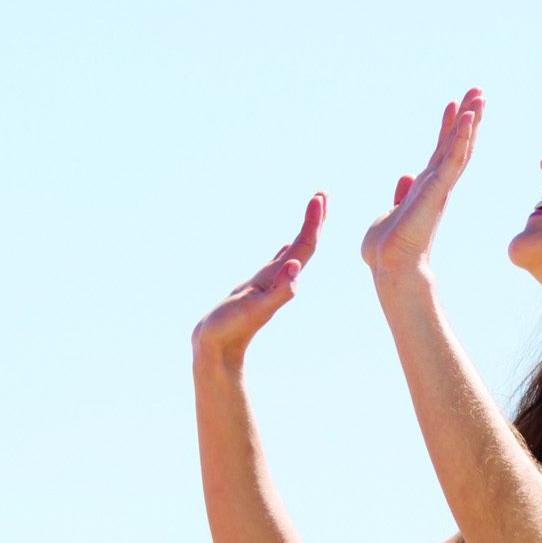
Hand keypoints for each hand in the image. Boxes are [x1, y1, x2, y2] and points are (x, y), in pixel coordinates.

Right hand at [193, 195, 324, 366]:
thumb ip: (279, 292)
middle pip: (304, 244)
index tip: (319, 198)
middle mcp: (279, 278)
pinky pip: (278, 263)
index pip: (304, 246)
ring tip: (313, 211)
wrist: (219, 347)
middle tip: (322, 195)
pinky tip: (288, 247)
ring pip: (294, 251)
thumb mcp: (256, 310)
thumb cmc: (232, 328)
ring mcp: (269, 283)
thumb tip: (296, 266)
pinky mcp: (258, 287)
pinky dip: (287, 249)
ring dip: (305, 230)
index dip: (313, 222)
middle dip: (314, 219)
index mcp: (281, 280)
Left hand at [361, 89, 481, 282]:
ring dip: (470, 121)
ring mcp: (440, 186)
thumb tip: (406, 177)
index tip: (454, 104)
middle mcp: (437, 184)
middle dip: (468, 117)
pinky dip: (461, 137)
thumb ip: (402, 194)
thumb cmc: (387, 246)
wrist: (390, 264)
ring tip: (479, 96)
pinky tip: (468, 117)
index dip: (449, 127)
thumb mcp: (391, 211)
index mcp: (426, 187)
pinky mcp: (438, 190)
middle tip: (478, 91)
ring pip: (460, 147)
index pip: (441, 150)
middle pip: (457, 143)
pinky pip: (453, 158)